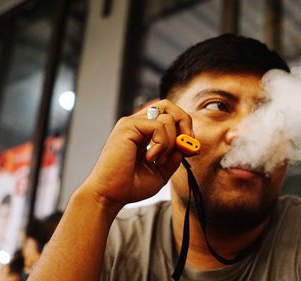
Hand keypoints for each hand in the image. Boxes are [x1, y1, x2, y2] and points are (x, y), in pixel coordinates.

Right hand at [79, 100, 193, 210]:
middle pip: (168, 105)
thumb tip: (186, 145)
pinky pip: (158, 126)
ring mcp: (132, 123)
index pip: (170, 116)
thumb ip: (174, 157)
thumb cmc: (130, 186)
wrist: (110, 195)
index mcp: (144, 132)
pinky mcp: (128, 126)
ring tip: (158, 160)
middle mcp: (137, 124)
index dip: (184, 128)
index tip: (189, 149)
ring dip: (171, 142)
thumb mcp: (161, 171)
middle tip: (186, 143)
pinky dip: (162, 144)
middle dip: (184, 122)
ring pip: (167, 117)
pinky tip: (150, 158)